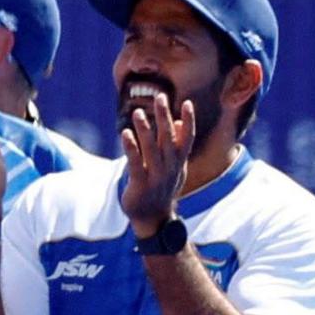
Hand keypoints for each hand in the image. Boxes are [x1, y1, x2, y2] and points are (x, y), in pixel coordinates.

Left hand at [121, 87, 197, 233]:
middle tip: (160, 96)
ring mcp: (156, 175)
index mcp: (179, 161)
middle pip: (169, 138)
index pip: (187, 137)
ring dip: (145, 129)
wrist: (153, 217)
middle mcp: (170, 166)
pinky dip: (131, 148)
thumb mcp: (174, 166)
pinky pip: (136, 163)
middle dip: (164, 117)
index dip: (189, 120)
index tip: (187, 102)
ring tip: (138, 112)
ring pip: (151, 148)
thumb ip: (176, 144)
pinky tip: (125, 133)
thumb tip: (178, 121)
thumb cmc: (163, 186)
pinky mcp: (140, 183)